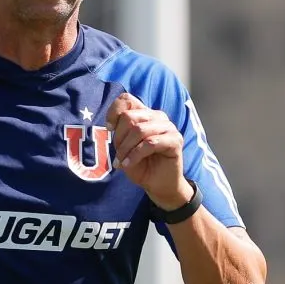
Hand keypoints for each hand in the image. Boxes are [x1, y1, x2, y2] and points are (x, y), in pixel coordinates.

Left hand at [106, 92, 193, 208]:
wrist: (158, 184)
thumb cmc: (140, 165)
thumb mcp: (124, 147)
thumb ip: (120, 133)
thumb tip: (112, 125)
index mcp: (144, 114)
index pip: (126, 99)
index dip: (114, 112)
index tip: (109, 129)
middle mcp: (157, 116)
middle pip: (129, 117)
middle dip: (119, 138)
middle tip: (118, 155)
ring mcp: (168, 127)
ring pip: (139, 130)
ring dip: (126, 149)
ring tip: (123, 162)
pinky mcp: (175, 140)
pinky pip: (150, 143)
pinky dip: (135, 155)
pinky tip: (129, 164)